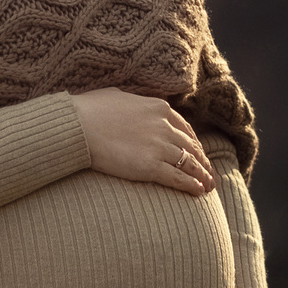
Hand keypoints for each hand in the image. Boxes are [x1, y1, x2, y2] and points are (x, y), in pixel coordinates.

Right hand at [71, 88, 214, 194]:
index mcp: (159, 108)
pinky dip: (191, 185)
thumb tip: (131, 103)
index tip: (198, 152)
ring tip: (209, 186)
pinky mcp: (150, 166)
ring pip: (189, 163)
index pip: (184, 128)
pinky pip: (178, 177)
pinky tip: (198, 191)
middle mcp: (164, 126)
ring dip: (202, 176)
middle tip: (209, 173)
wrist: (78, 126)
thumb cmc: (90, 110)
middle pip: (191, 146)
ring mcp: (159, 146)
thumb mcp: (118, 96)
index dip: (194, 143)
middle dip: (202, 161)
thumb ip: (133, 102)